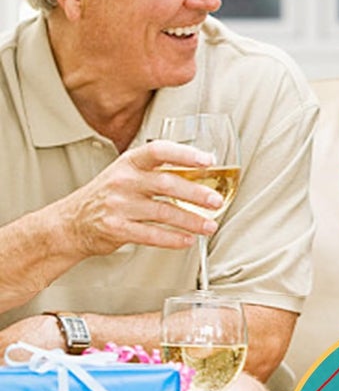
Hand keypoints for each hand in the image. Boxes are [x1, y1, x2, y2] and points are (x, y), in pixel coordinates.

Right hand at [61, 140, 223, 257]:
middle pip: (166, 184)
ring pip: (163, 212)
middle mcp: (124, 181)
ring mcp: (119, 205)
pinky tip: (188, 239)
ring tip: (210, 225)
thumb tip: (198, 172)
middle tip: (216, 201)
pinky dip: (173, 239)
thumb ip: (155, 171)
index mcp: (129, 163)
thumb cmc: (106, 196)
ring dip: (191, 220)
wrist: (71, 222)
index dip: (185, 154)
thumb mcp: (126, 173)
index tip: (208, 160)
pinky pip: (151, 235)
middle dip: (196, 193)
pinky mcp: (117, 229)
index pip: (159, 151)